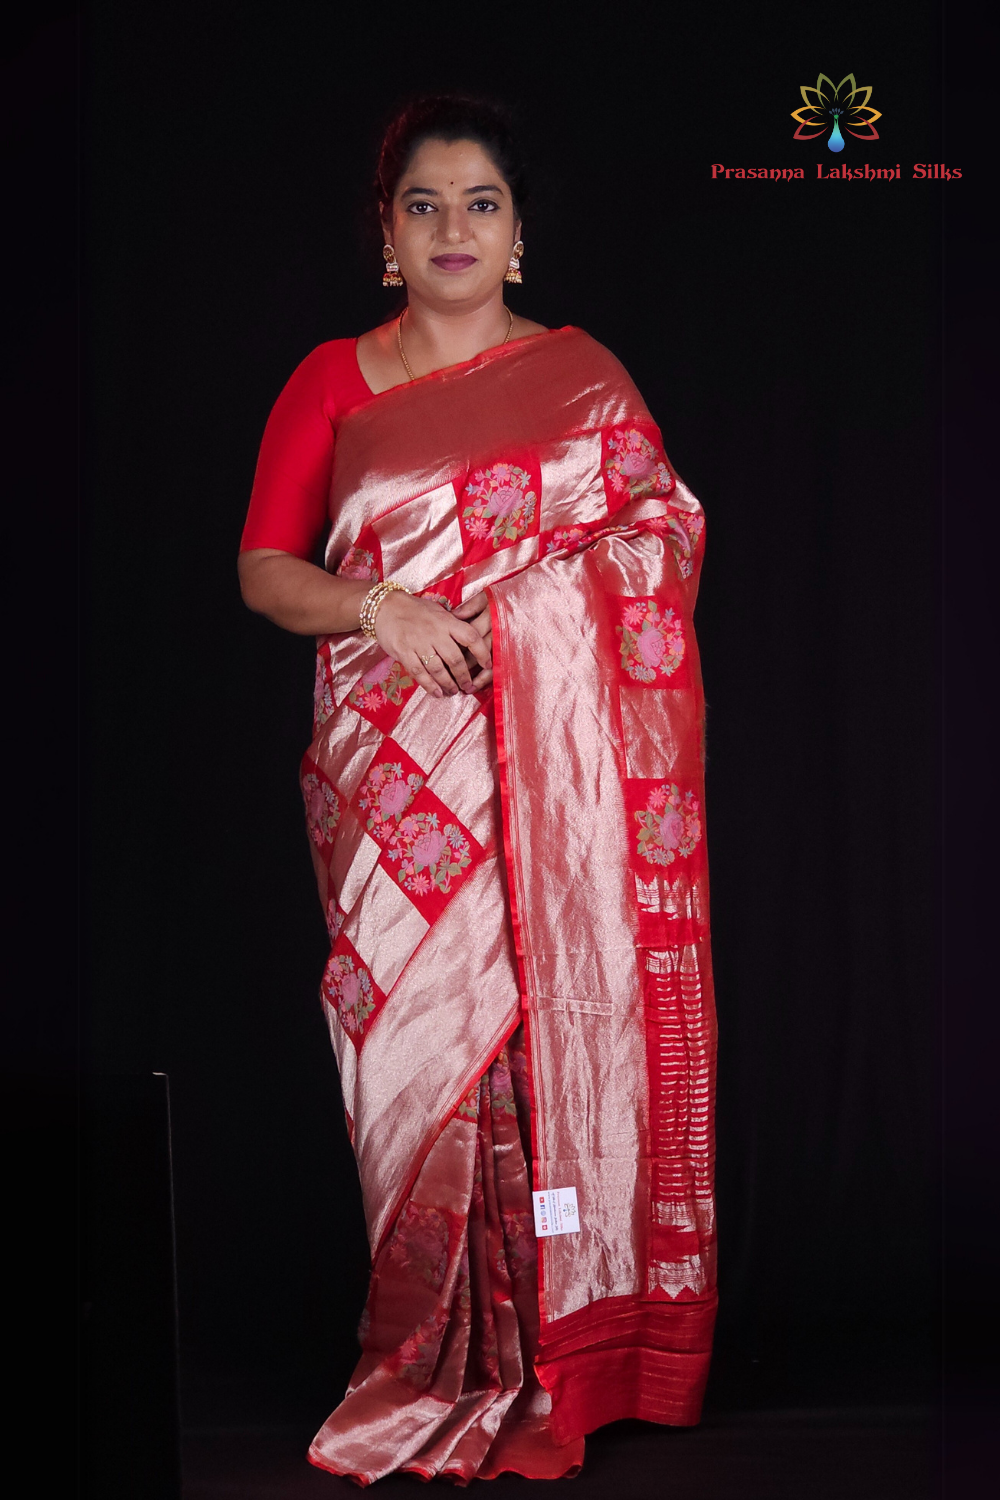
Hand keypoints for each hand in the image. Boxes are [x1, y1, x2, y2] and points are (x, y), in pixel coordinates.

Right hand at [373, 590, 490, 697]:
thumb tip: (470, 640)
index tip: (488, 665)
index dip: (482, 652)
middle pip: (455, 659)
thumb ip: (452, 625)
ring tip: (453, 691)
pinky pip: (419, 672)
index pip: (470, 637)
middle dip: (464, 676)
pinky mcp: (404, 652)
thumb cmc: (415, 609)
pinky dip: (429, 685)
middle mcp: (435, 632)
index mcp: (446, 621)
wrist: (386, 606)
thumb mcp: (438, 611)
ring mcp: (418, 642)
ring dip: (448, 683)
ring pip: (438, 669)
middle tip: (468, 686)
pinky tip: (437, 693)